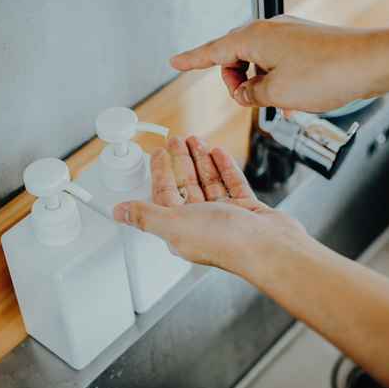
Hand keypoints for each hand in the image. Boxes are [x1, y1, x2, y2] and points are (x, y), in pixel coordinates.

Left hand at [113, 136, 305, 272]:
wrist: (270, 247)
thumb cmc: (226, 242)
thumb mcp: (174, 224)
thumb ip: (145, 216)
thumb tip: (118, 213)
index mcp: (181, 229)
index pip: (165, 196)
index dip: (160, 173)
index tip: (158, 153)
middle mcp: (202, 224)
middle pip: (187, 186)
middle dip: (181, 162)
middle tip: (176, 140)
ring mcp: (226, 217)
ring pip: (209, 183)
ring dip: (201, 161)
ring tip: (196, 140)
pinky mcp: (247, 211)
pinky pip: (233, 184)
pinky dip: (224, 168)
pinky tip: (219, 153)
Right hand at [170, 15, 382, 112]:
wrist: (371, 63)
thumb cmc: (327, 73)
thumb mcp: (276, 94)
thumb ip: (251, 95)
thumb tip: (246, 93)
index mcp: (254, 37)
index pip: (213, 51)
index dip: (191, 60)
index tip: (175, 63)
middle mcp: (270, 31)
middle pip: (236, 57)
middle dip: (237, 82)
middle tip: (249, 102)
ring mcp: (289, 35)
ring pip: (260, 62)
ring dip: (261, 85)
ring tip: (280, 104)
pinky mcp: (306, 44)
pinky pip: (280, 63)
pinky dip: (279, 82)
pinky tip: (294, 100)